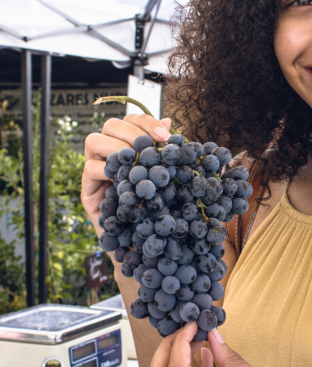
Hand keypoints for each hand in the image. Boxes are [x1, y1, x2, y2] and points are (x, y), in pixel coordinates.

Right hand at [81, 112, 171, 234]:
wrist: (143, 246)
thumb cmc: (156, 209)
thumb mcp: (166, 179)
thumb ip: (165, 153)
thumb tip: (169, 122)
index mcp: (128, 145)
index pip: (132, 120)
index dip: (147, 122)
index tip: (165, 136)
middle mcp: (109, 153)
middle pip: (110, 124)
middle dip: (132, 132)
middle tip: (149, 148)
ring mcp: (94, 169)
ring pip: (93, 140)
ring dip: (117, 147)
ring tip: (136, 162)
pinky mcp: (86, 190)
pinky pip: (89, 169)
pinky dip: (106, 170)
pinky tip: (125, 179)